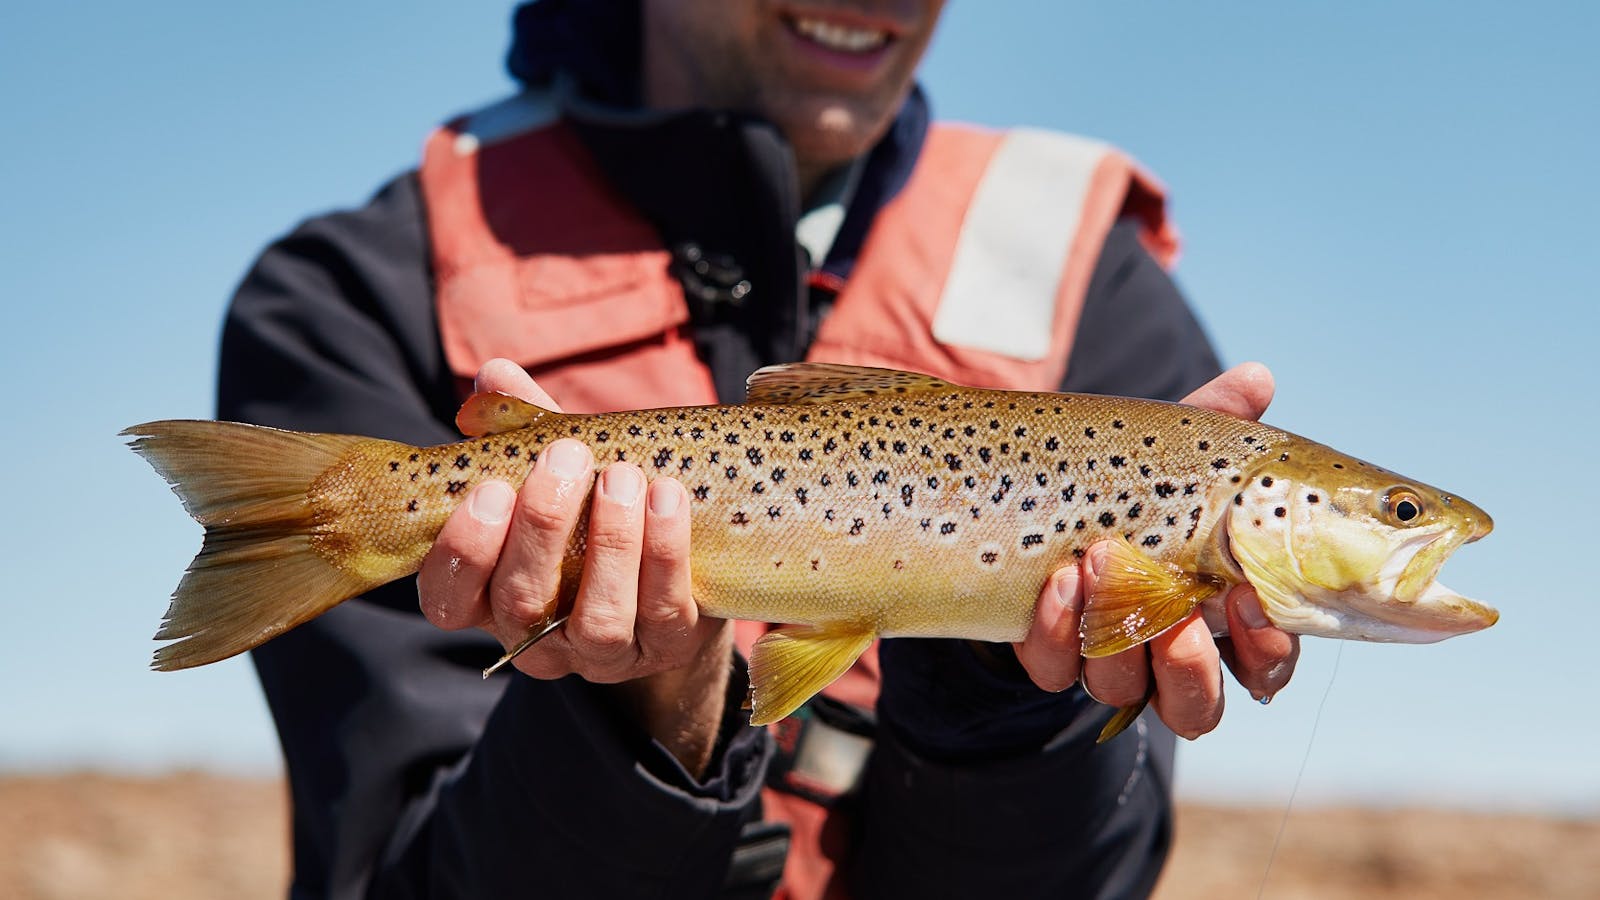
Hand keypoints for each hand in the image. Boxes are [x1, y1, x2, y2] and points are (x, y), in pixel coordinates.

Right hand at [416, 358, 731, 773]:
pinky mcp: (666, 648)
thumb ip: (525, 427)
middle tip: (566, 459)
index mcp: (490, 595)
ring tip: (622, 477)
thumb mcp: (560, 471)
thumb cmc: (597, 512)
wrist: (687, 565)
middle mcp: (538, 637)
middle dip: (542, 527)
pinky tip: (667, 497)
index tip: (491, 488)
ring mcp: (603, 654)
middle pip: (522, 602)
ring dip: (610, 544)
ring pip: (596, 621)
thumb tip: (494, 374)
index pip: (448, 598)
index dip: (464, 551)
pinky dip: (665, 553)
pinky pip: (663, 612)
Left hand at [1013, 363, 1300, 738]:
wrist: (1032, 504)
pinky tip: (1057, 581)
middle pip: (1197, 705)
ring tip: (1103, 565)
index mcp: (1224, 618)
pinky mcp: (1049, 654)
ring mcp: (1107, 659)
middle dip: (1190, 667)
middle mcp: (1170, 655)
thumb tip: (1256, 377)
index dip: (1266, 649)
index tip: (1249, 602)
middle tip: (1178, 617)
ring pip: (1123, 690)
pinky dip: (1056, 629)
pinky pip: (1055, 667)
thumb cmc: (1132, 484)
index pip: (1265, 663)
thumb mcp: (1172, 451)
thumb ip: (1215, 421)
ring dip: (1118, 636)